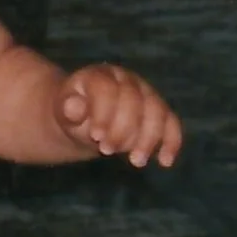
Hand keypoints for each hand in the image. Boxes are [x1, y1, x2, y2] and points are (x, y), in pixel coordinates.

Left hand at [55, 64, 181, 169]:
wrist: (87, 117)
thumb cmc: (74, 113)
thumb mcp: (65, 111)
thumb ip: (69, 109)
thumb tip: (74, 106)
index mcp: (101, 75)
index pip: (107, 89)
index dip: (103, 113)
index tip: (96, 137)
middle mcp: (127, 80)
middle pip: (134, 101)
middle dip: (122, 129)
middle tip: (106, 151)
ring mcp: (146, 93)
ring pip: (157, 111)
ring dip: (148, 138)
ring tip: (136, 161)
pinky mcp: (159, 110)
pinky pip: (172, 123)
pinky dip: (172, 141)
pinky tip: (165, 162)